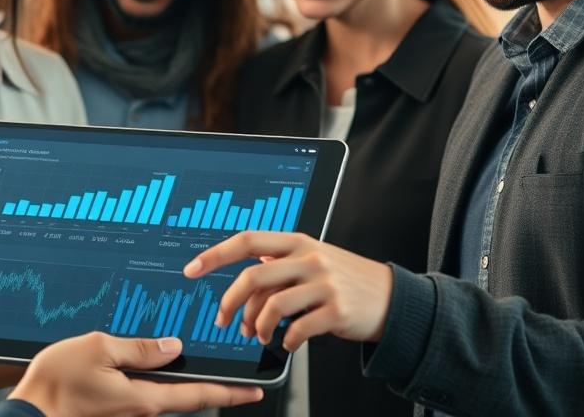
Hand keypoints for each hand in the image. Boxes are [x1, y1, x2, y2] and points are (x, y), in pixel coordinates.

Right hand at [10, 333, 262, 416]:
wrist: (26, 412)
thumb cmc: (57, 383)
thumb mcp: (100, 349)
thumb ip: (141, 349)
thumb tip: (174, 347)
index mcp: (144, 399)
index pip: (199, 396)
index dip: (230, 393)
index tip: (256, 391)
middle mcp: (140, 411)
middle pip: (185, 397)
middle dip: (210, 385)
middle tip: (233, 372)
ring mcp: (125, 413)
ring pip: (163, 395)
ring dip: (181, 380)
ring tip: (193, 359)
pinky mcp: (111, 411)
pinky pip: (142, 394)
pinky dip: (154, 380)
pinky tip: (153, 363)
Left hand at [184, 231, 392, 351]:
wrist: (392, 299)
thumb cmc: (345, 279)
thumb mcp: (312, 260)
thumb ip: (279, 264)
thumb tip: (243, 280)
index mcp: (297, 241)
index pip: (247, 241)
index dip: (215, 255)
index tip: (191, 269)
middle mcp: (308, 258)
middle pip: (253, 278)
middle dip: (229, 304)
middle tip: (222, 321)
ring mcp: (324, 284)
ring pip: (271, 307)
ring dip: (256, 327)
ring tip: (258, 335)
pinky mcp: (336, 311)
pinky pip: (296, 330)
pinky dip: (285, 340)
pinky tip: (287, 341)